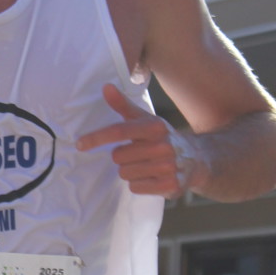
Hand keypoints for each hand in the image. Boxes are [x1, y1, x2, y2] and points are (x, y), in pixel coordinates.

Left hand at [77, 84, 202, 197]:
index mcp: (155, 127)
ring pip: (125, 174)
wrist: (196, 159)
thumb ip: (123, 105)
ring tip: (146, 166)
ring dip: (130, 171)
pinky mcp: (170, 185)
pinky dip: (139, 184)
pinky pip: (136, 187)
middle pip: (118, 156)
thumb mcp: (145, 119)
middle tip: (138, 155)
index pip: (118, 131)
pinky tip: (152, 177)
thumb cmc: (162, 138)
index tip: (79, 144)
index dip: (96, 138)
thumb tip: (106, 87)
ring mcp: (168, 167)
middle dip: (123, 157)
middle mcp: (163, 146)